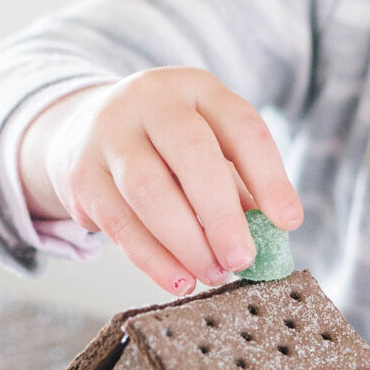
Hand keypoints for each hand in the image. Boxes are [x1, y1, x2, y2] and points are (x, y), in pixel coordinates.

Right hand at [19, 69, 301, 294]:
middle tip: (242, 260)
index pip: (241, 126)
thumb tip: (271, 239)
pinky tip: (178, 280)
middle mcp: (150, 100)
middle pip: (192, 154)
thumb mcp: (207, 147)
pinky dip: (151, 258)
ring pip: (149, 190)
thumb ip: (238, 186)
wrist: (80, 131)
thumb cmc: (165, 148)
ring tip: (212, 274)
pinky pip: (119, 222)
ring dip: (185, 242)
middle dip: (221, 214)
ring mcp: (109, 134)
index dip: (269, 176)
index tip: (288, 222)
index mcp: (196, 88)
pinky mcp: (81, 174)